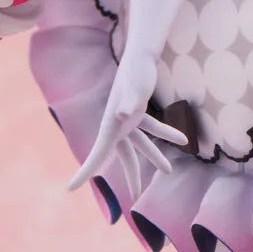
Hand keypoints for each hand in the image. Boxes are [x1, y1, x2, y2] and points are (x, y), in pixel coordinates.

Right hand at [68, 49, 188, 200]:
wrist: (140, 55)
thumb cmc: (136, 71)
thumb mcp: (135, 88)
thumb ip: (129, 103)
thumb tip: (123, 115)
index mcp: (110, 125)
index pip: (96, 154)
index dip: (84, 172)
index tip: (69, 188)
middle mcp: (116, 125)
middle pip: (123, 157)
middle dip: (131, 176)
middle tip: (134, 196)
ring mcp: (127, 119)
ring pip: (141, 144)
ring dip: (155, 157)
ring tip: (169, 170)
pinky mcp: (138, 111)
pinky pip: (151, 128)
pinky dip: (166, 134)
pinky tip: (183, 139)